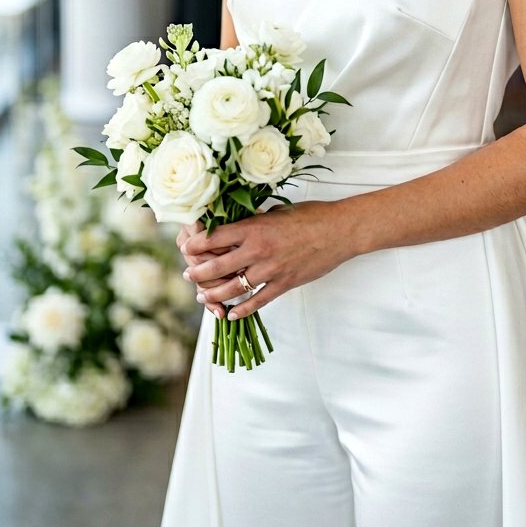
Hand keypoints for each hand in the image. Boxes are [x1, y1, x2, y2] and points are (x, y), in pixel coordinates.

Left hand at [180, 200, 353, 320]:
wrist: (340, 231)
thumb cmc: (311, 215)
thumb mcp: (278, 212)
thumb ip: (256, 221)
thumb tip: (238, 224)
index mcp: (255, 228)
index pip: (214, 238)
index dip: (196, 244)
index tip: (186, 247)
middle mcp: (258, 250)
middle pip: (217, 266)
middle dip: (198, 272)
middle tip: (188, 273)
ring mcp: (271, 270)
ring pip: (233, 288)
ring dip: (213, 293)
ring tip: (202, 295)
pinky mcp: (284, 284)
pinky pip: (257, 302)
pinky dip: (242, 310)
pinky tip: (231, 314)